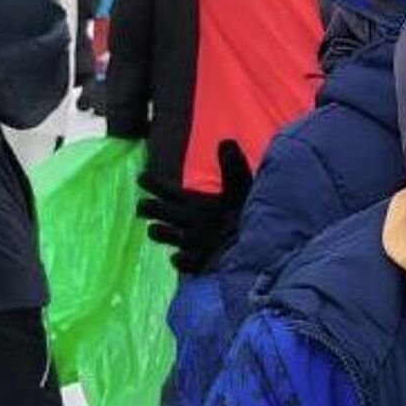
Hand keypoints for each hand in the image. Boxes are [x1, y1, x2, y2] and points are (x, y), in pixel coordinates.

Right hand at [136, 139, 252, 272]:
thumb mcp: (242, 189)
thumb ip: (233, 168)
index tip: (141, 177)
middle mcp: (192, 224)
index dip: (156, 185)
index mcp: (198, 206)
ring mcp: (195, 245)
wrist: (265, 249)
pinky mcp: (202, 264)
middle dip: (151, 209)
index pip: (171, 193)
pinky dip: (181, 259)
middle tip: (141, 207)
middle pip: (164, 213)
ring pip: (169, 236)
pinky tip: (178, 256)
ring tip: (155, 229)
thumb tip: (226, 141)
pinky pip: (185, 262)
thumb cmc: (251, 217)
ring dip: (161, 232)